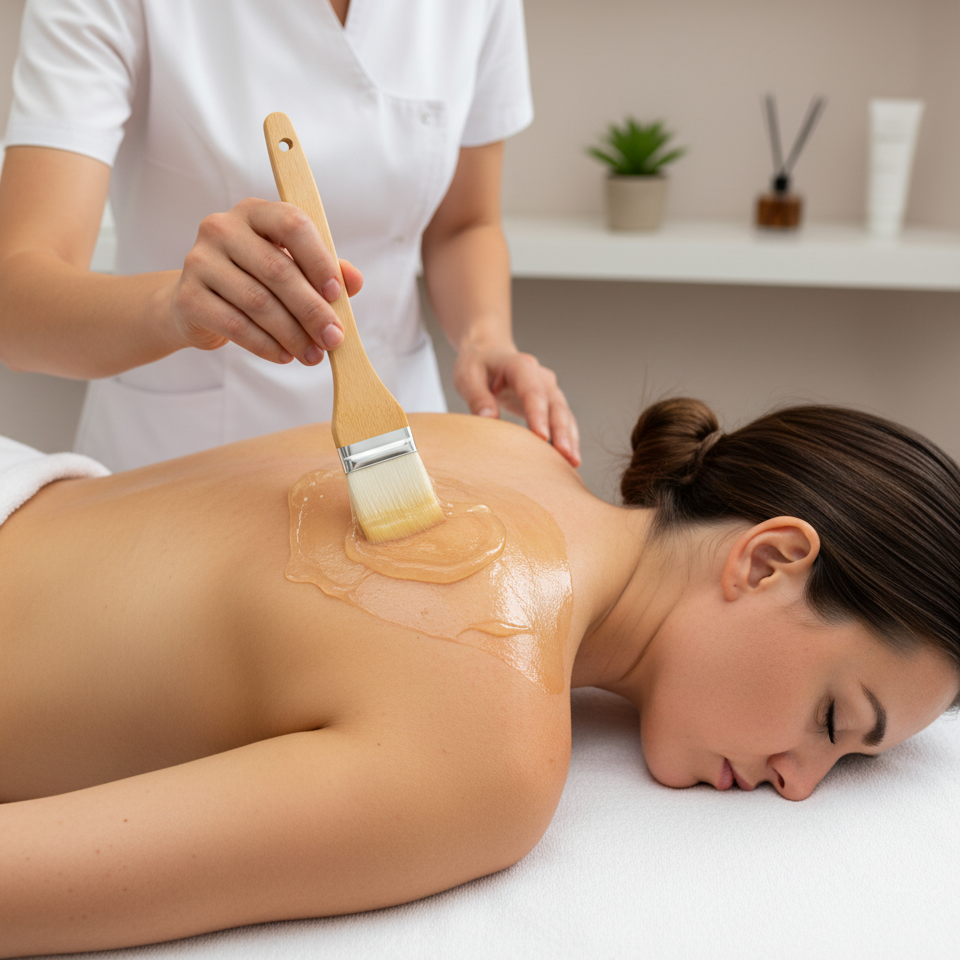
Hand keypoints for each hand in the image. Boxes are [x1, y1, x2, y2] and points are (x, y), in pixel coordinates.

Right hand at [169, 198, 362, 364]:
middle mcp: (222, 228)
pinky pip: (236, 325)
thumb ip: (324, 271)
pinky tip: (284, 355)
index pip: (292, 223)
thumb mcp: (291, 268)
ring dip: (292, 334)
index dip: (319, 260)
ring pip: (258, 302)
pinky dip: (266, 345)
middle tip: (333, 338)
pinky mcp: (188, 296)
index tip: (337, 295)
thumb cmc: (254, 281)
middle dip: (311, 310)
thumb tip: (354, 281)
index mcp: (254, 212)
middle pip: (277, 270)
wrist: (197, 303)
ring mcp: (200, 260)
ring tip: (313, 355)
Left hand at [453, 346, 580, 466]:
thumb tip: (489, 419)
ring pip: (564, 414)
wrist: (489, 354)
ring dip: (570, 438)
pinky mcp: (550, 403)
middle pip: (555, 404)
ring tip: (573, 462)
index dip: (538, 413)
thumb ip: (477, 397)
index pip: (532, 390)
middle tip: (566, 455)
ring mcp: (549, 389)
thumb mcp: (468, 377)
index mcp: (519, 365)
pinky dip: (568, 438)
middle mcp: (540, 376)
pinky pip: (563, 421)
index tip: (541, 437)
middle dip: (562, 430)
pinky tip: (569, 459)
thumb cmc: (477, 366)